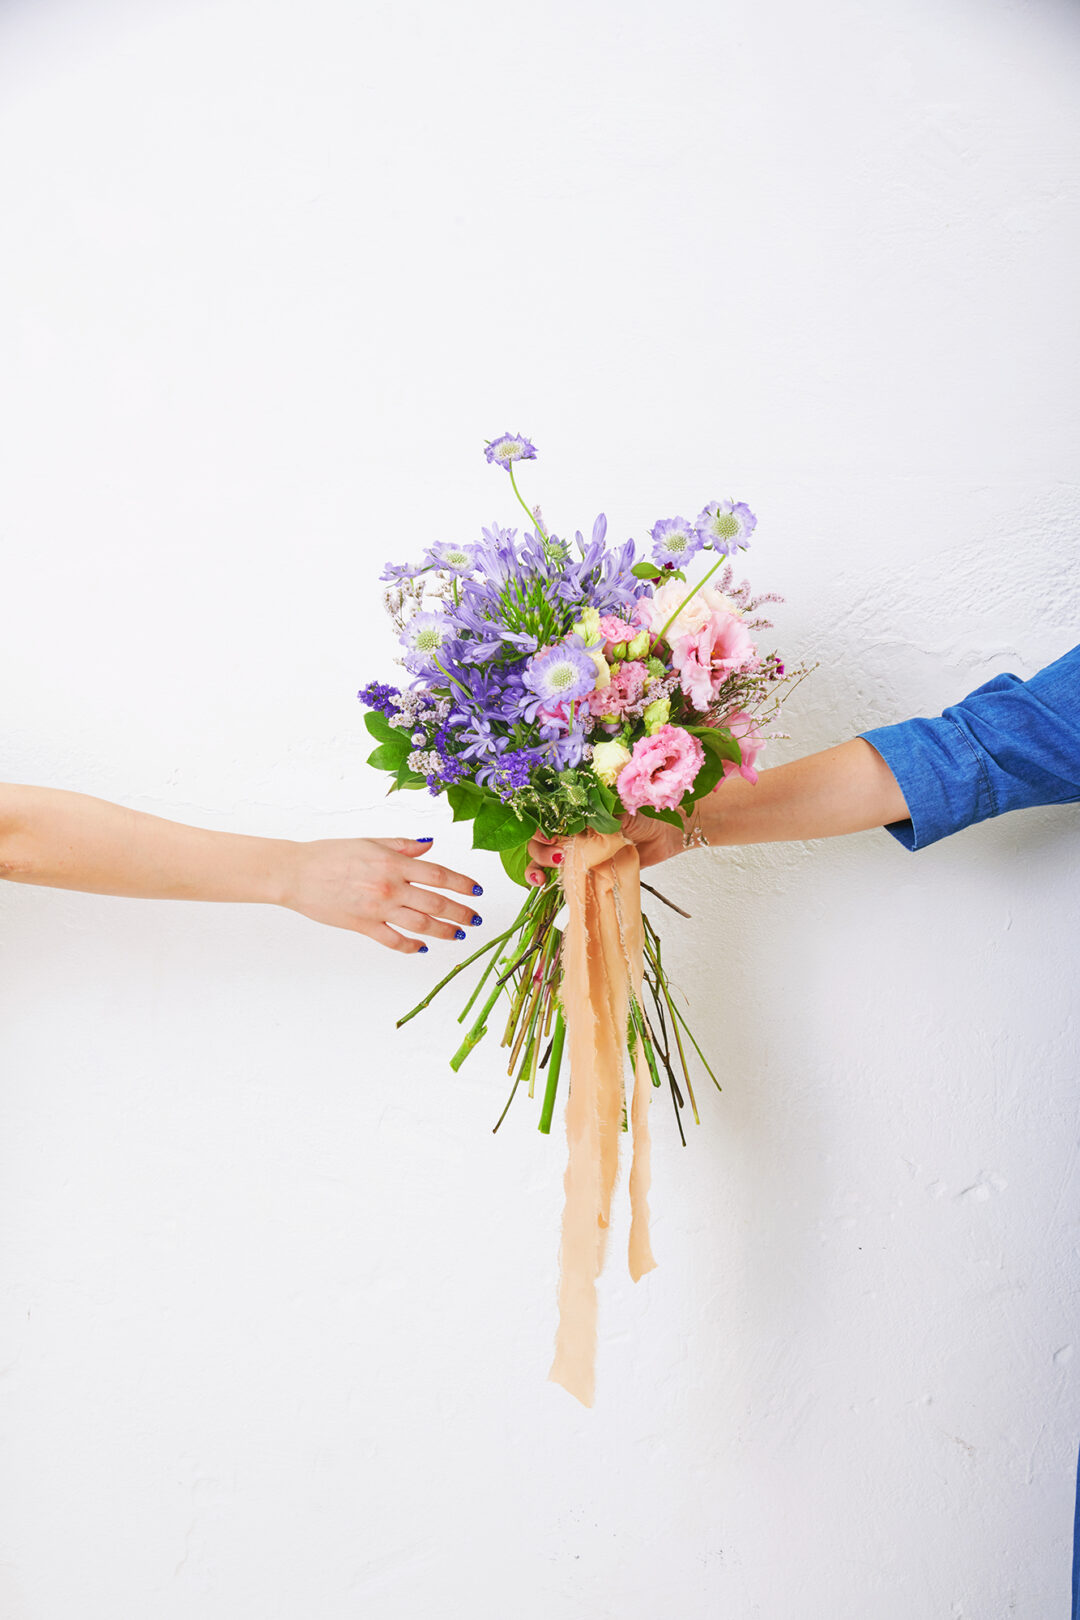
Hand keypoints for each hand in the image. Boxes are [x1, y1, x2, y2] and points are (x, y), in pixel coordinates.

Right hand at [282, 836, 484, 953]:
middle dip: (461, 912)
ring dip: (444, 931)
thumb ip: (403, 845)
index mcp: (393, 863)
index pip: (438, 875)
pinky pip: (394, 940)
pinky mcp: (363, 926)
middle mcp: (390, 887)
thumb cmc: (330, 854)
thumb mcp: (370, 841)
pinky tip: (422, 946)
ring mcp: (377, 909)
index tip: (477, 891)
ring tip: (458, 934)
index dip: (462, 884)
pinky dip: (411, 946)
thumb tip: (430, 845)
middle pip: (436, 904)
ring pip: (421, 925)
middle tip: (476, 919)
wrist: (296, 873)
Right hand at [524, 814, 683, 884]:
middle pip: (540, 837)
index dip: (540, 824)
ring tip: (546, 873)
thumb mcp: (621, 810)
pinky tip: (541, 882)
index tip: (547, 833)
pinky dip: (543, 878)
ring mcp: (576, 850)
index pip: (546, 814)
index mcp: (578, 809)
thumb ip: (600, 816)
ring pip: (542, 856)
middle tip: (558, 853)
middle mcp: (572, 828)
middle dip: (540, 847)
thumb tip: (581, 822)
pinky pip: (559, 874)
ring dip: (537, 864)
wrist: (667, 834)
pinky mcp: (584, 868)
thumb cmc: (646, 814)